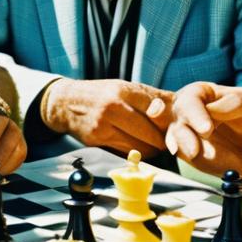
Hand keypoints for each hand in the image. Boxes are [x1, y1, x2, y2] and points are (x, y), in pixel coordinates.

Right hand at [42, 78, 172, 158]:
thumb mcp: (123, 87)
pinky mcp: (96, 140)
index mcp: (122, 90)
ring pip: (139, 147)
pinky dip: (135, 154)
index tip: (173, 127)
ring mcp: (103, 125)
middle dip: (161, 140)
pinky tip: (136, 148)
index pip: (155, 109)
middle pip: (149, 133)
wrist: (65, 103)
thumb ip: (148, 97)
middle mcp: (113, 107)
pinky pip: (124, 152)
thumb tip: (176, 104)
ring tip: (153, 146)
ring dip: (150, 150)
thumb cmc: (101, 94)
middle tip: (167, 142)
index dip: (166, 122)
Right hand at [166, 82, 241, 176]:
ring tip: (197, 155)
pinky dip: (197, 162)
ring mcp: (190, 135)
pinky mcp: (196, 154)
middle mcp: (190, 113)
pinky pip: (191, 159)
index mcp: (201, 94)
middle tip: (195, 151)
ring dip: (185, 149)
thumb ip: (233, 103)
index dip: (195, 115)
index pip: (190, 101)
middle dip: (183, 137)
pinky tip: (208, 164)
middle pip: (177, 122)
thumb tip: (211, 109)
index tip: (206, 130)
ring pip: (177, 141)